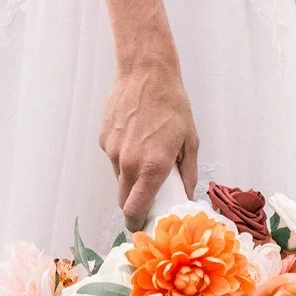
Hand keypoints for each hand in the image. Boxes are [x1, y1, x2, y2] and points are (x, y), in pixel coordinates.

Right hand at [99, 47, 198, 229]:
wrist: (146, 72)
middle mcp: (128, 163)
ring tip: (146, 154)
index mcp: (153, 167)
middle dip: (134, 204)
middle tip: (148, 194)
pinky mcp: (104, 138)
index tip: (144, 223)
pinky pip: (113, 157)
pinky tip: (135, 136)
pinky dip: (123, 155)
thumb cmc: (172, 104)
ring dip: (130, 177)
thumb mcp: (190, 140)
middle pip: (123, 200)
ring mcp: (113, 151)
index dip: (138, 222)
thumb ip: (188, 174)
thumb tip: (186, 196)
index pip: (135, 210)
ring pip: (118, 178)